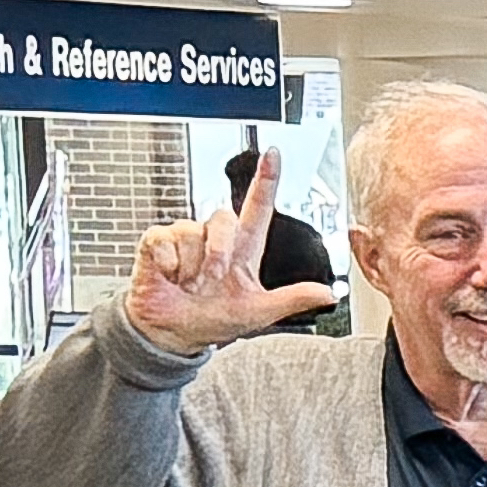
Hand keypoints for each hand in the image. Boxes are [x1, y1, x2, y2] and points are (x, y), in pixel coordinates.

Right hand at [120, 150, 345, 358]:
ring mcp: (185, 237)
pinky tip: (168, 276)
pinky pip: (166, 241)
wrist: (173, 332)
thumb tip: (329, 293)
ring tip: (188, 283)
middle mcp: (215, 237)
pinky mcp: (157, 241)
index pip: (257, 208)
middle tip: (210, 281)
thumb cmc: (213, 320)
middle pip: (223, 217)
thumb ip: (292, 299)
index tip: (273, 154)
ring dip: (192, 265)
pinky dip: (169, 265)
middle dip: (218, 252)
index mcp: (243, 249)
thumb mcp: (258, 312)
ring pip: (193, 232)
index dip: (265, 181)